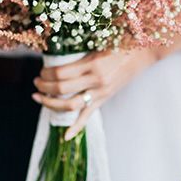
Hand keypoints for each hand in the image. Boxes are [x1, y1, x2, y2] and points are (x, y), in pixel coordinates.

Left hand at [33, 49, 157, 139]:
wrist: (143, 53)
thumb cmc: (120, 43)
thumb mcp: (97, 45)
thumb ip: (80, 55)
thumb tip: (56, 61)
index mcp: (92, 64)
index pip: (60, 73)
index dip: (46, 73)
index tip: (41, 71)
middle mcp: (95, 80)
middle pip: (61, 88)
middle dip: (44, 86)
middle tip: (36, 82)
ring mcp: (100, 92)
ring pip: (70, 105)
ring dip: (51, 103)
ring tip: (39, 97)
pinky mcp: (104, 99)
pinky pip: (88, 116)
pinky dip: (76, 127)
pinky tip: (66, 136)